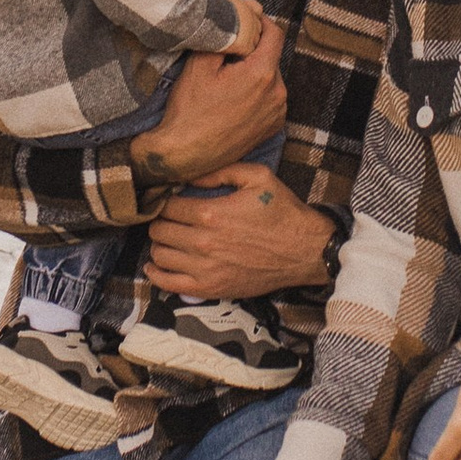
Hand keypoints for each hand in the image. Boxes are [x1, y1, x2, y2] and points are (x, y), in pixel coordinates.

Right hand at [133, 25, 286, 185]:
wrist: (184, 154)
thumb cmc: (189, 109)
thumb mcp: (200, 64)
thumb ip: (227, 34)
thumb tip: (246, 11)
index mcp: (262, 74)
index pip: (275, 33)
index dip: (260, 21)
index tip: (245, 21)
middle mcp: (277, 94)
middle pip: (271, 57)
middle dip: (253, 51)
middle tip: (225, 56)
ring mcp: (277, 113)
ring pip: (270, 78)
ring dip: (254, 73)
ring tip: (226, 82)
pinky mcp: (272, 127)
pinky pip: (269, 99)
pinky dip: (256, 93)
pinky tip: (233, 100)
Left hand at [143, 158, 332, 301]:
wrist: (304, 251)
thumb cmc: (282, 212)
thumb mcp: (258, 176)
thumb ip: (221, 170)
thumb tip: (189, 173)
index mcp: (211, 213)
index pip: (167, 206)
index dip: (165, 200)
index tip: (169, 199)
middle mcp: (203, 243)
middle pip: (159, 230)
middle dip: (160, 221)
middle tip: (168, 218)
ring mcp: (205, 269)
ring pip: (160, 255)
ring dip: (159, 244)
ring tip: (168, 238)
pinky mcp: (210, 288)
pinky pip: (168, 283)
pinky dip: (156, 274)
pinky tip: (156, 265)